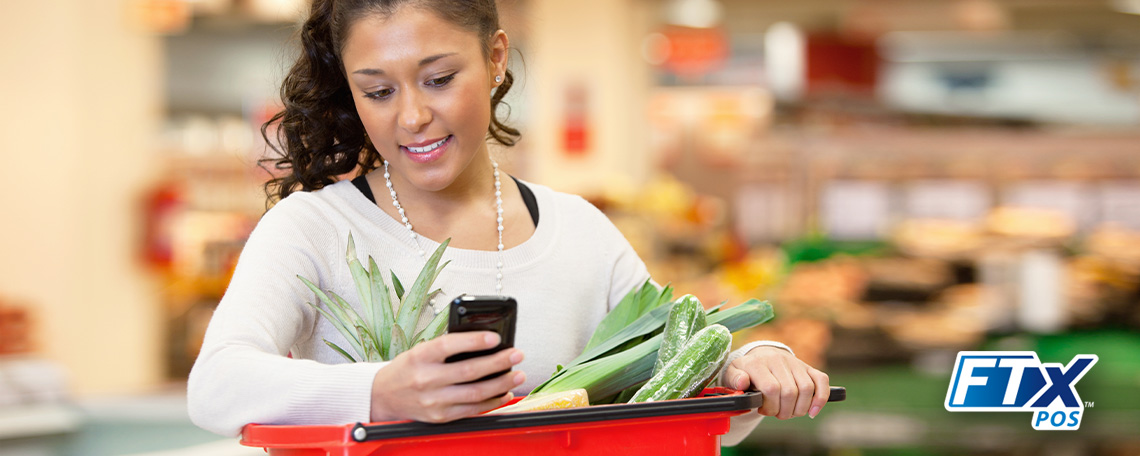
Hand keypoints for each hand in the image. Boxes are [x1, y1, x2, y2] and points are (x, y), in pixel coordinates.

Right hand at [370, 331, 525, 422]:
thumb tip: (483, 343)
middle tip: (517, 355)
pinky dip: (492, 402)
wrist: (383, 396)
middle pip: (469, 371)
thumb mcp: (420, 351)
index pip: (450, 346)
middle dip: (499, 362)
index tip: (495, 337)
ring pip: (475, 393)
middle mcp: (426, 379)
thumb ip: (447, 347)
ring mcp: (434, 401)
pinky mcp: (441, 416)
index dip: (475, 341)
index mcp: (420, 357)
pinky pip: (472, 410)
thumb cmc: (406, 369)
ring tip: (517, 374)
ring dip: (501, 384)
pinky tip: (504, 392)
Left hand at [723, 346, 829, 419]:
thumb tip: (742, 382)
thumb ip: (734, 379)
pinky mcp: (808, 367)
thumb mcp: (732, 374)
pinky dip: (820, 399)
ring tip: (788, 412)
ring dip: (799, 408)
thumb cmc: (746, 371)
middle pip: (790, 391)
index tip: (763, 410)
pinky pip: (821, 381)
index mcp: (758, 362)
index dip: (770, 406)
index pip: (771, 388)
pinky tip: (812, 411)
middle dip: (783, 410)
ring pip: (806, 388)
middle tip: (776, 413)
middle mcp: (778, 360)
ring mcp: (794, 363)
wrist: (759, 356)